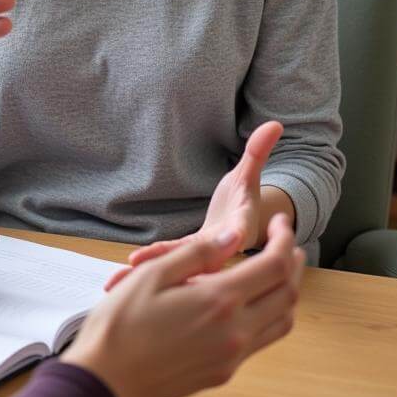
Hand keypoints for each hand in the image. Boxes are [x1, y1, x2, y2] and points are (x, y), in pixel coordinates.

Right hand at [63, 214, 303, 396]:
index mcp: (219, 301)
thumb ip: (198, 253)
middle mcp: (235, 332)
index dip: (282, 238)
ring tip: (277, 267)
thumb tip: (233, 236)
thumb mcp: (152, 274)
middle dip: (292, 262)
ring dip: (287, 291)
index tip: (278, 220)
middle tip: (285, 239)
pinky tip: (252, 300)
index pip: (274, 266)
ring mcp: (231, 356)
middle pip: (287, 294)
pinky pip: (262, 341)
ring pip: (282, 322)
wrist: (106, 379)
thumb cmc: (121, 324)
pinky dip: (270, 314)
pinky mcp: (223, 372)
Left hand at [104, 121, 283, 291]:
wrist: (239, 226)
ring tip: (122, 273)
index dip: (229, 236)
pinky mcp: (186, 258)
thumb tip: (274, 123)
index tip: (223, 240)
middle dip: (173, 260)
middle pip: (199, 258)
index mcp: (239, 228)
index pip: (236, 232)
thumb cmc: (243, 200)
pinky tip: (124, 271)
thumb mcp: (248, 176)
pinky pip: (166, 263)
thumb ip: (257, 152)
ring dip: (150, 270)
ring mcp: (200, 258)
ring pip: (176, 267)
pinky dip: (148, 267)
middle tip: (142, 264)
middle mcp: (220, 248)